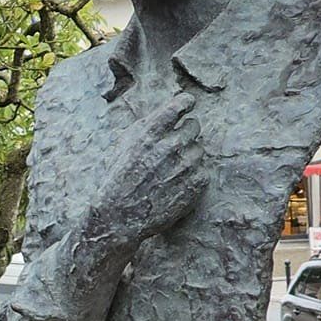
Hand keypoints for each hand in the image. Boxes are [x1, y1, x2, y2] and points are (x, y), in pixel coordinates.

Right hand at [107, 94, 202, 236]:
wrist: (119, 217)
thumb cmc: (118, 180)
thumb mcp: (124, 146)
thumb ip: (147, 127)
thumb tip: (170, 114)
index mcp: (151, 133)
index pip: (181, 104)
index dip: (185, 103)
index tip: (187, 105)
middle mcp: (171, 146)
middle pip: (194, 126)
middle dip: (185, 133)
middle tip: (173, 147)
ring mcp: (186, 166)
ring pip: (199, 150)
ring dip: (188, 156)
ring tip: (170, 171)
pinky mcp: (196, 184)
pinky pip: (203, 171)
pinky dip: (192, 176)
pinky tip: (175, 185)